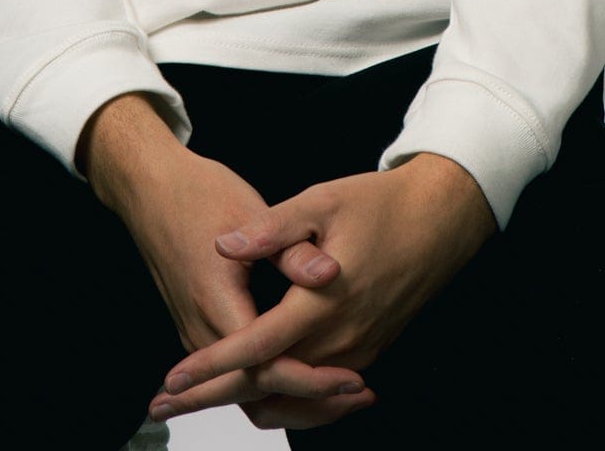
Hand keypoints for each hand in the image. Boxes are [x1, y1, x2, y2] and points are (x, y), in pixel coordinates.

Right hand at [94, 138, 377, 431]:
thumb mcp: (248, 212)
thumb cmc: (198, 195)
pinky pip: (237, 375)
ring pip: (245, 393)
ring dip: (293, 398)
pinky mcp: (200, 329)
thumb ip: (290, 249)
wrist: (151, 189)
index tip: (351, 380)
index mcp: (216, 303)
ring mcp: (197, 333)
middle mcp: (201, 330)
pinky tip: (309, 373)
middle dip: (308, 402)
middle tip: (359, 394)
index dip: (311, 380)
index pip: (266, 367)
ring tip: (343, 393)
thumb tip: (330, 272)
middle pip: (254, 396)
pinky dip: (274, 383)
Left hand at [148, 155, 497, 428]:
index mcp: (323, 303)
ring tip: (197, 399)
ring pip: (292, 397)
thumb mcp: (322, 200)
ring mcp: (357, 351)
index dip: (211, 367)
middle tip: (164, 404)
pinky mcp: (366, 351)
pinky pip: (317, 391)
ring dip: (244, 400)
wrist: (441, 221)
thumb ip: (272, 228)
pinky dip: (281, 395)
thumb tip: (226, 244)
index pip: (256, 349)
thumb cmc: (381, 204)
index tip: (172, 381)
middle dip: (212, 397)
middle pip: (267, 386)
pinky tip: (256, 386)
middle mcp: (340, 340)